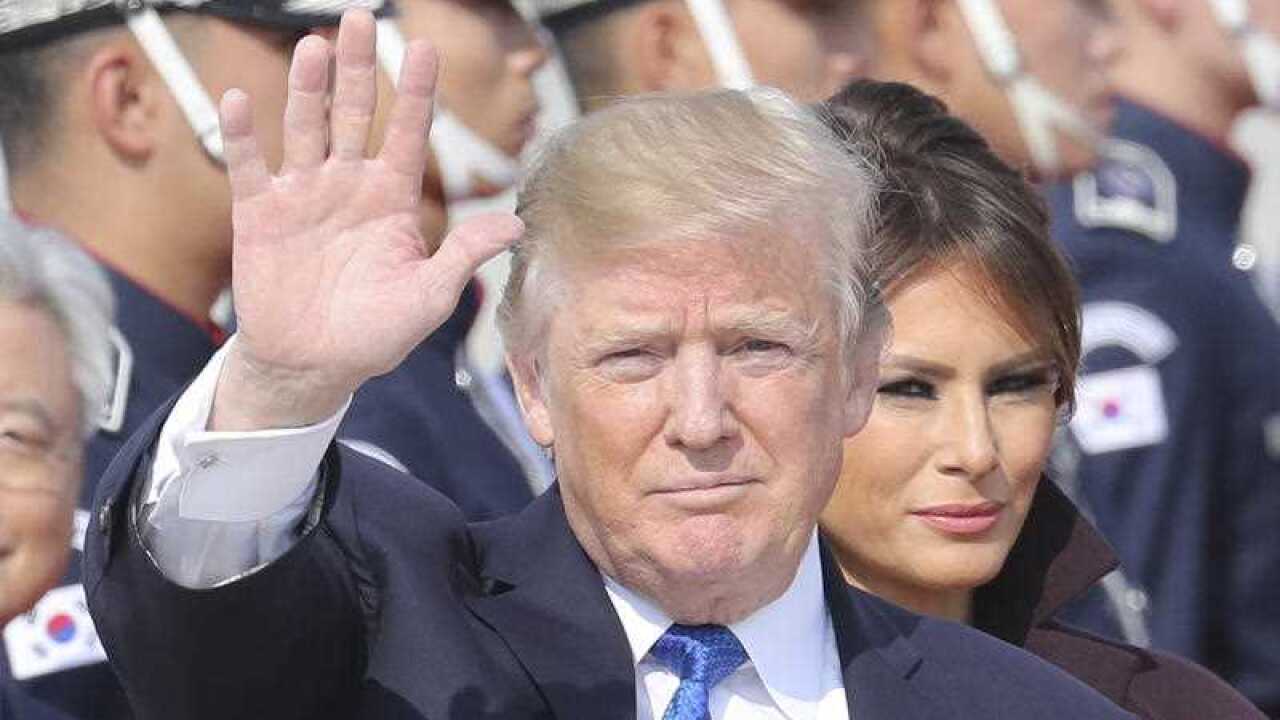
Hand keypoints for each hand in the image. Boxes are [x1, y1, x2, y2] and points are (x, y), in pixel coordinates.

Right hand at [211, 11, 521, 430]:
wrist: (313, 366)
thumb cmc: (376, 335)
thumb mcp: (430, 296)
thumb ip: (465, 255)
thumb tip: (517, 225)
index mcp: (391, 199)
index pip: (407, 133)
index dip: (416, 92)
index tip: (424, 47)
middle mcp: (348, 185)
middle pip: (355, 114)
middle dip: (359, 67)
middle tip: (359, 17)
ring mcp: (302, 194)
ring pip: (305, 127)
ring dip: (307, 87)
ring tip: (313, 46)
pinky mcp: (259, 213)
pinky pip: (248, 165)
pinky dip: (242, 134)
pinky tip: (238, 98)